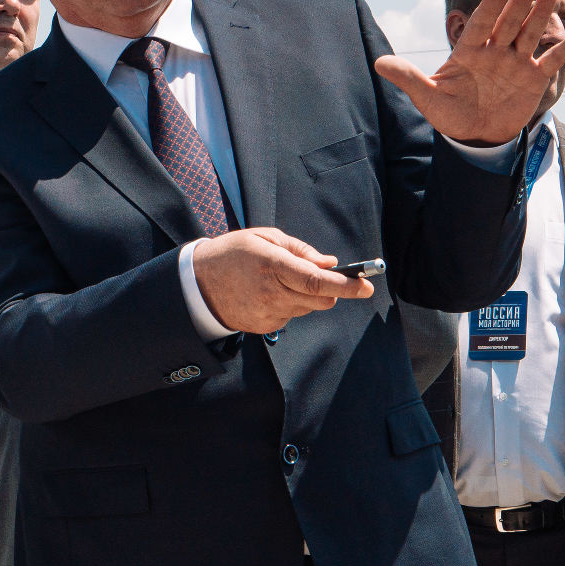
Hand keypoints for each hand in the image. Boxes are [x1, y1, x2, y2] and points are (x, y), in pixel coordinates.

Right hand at [190, 227, 374, 335]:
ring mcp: (267, 313)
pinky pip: (290, 317)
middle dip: (331, 290)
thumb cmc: (233, 254)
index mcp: (271, 265)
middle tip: (327, 277)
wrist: (197, 284)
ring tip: (280, 281)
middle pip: (320, 299)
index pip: (316, 280)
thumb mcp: (264, 238)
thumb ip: (300, 250)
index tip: (367, 286)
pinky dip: (288, 305)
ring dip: (305, 296)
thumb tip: (330, 263)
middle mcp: (271, 293)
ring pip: (307, 308)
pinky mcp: (264, 327)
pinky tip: (267, 294)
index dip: (345, 285)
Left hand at [373, 0, 564, 144]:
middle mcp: (494, 51)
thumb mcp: (427, 98)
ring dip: (540, 16)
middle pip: (508, 23)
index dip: (487, 11)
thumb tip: (378, 63)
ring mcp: (516, 62)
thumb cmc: (448, 113)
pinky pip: (552, 60)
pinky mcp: (533, 78)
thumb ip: (408, 78)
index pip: (478, 26)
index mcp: (468, 52)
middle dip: (518, 4)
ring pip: (530, 35)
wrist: (474, 134)